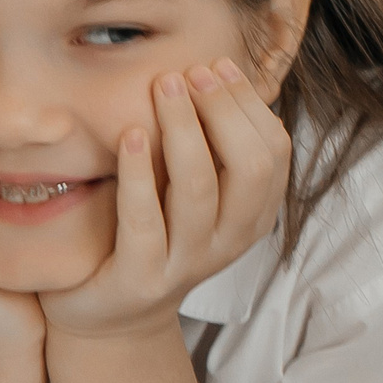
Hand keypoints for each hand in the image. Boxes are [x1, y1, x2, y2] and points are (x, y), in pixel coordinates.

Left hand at [38, 61, 291, 342]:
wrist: (108, 316)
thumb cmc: (147, 236)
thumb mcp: (190, 193)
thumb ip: (209, 150)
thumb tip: (215, 73)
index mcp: (252, 218)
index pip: (274, 153)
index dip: (249, 105)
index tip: (217, 66)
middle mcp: (229, 241)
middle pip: (250, 168)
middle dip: (223, 111)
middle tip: (190, 72)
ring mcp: (187, 263)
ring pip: (200, 189)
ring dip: (184, 129)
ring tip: (163, 87)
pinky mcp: (141, 278)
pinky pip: (144, 220)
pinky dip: (139, 172)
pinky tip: (130, 135)